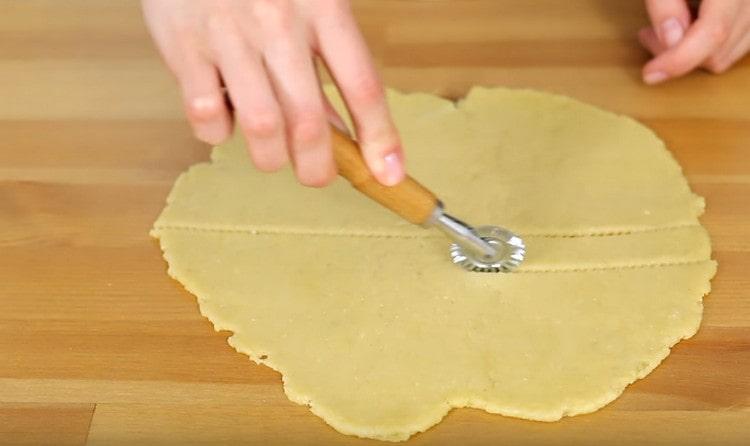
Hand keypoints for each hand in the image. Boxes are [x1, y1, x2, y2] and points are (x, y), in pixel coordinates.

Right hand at [142, 0, 404, 186]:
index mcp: (325, 6)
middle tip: (317, 176)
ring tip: (272, 153)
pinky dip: (218, 133)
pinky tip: (225, 117)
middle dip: (318, 167)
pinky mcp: (184, 46)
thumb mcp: (311, 2)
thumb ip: (326, 63)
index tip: (390, 176)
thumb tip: (342, 133)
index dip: (381, 138)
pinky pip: (206, 115)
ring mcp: (230, 34)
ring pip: (261, 127)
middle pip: (309, 121)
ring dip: (270, 157)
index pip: (362, 87)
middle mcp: (280, 22)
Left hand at [639, 0, 749, 83]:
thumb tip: (671, 42)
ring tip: (664, 28)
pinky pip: (734, 48)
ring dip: (691, 53)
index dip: (678, 59)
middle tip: (647, 34)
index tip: (649, 74)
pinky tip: (689, 26)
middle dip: (676, 54)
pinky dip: (706, 47)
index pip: (713, 33)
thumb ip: (664, 5)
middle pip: (717, 52)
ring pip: (726, 57)